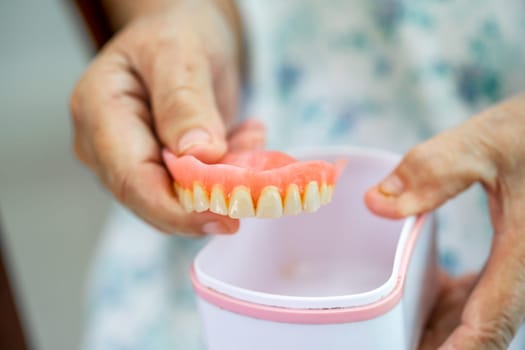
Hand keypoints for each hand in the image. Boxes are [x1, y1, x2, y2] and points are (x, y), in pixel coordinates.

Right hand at [70, 1, 262, 234]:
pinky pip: (189, 189)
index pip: (131, 179)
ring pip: (175, 199)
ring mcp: (128, 158)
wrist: (183, 32)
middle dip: (205, 203)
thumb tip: (198, 156)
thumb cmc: (178, 31)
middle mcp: (104, 144)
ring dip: (221, 183)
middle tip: (257, 186)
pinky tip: (245, 140)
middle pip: (150, 199)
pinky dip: (223, 175)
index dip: (177, 209)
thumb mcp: (182, 52)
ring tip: (251, 140)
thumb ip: (185, 102)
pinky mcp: (155, 167)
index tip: (227, 217)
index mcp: (99, 110)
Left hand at [365, 94, 524, 348]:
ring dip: (447, 328)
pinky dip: (455, 301)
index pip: (490, 322)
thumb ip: (432, 171)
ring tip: (400, 330)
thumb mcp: (485, 145)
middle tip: (393, 342)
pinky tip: (430, 290)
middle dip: (441, 345)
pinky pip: (487, 292)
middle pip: (485, 329)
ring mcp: (524, 265)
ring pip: (486, 315)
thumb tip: (375, 202)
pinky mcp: (517, 255)